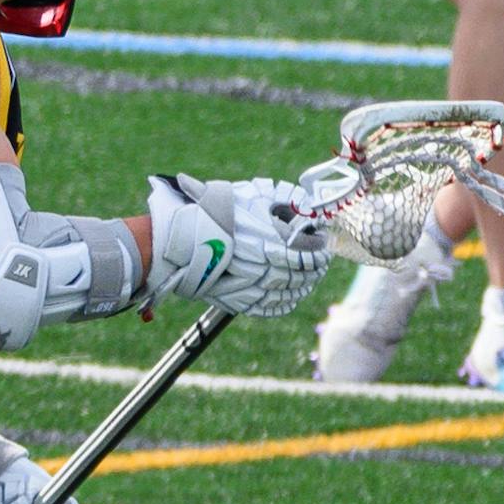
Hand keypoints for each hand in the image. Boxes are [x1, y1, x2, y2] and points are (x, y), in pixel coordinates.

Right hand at [142, 172, 328, 318]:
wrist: (181, 237)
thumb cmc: (218, 210)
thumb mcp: (254, 195)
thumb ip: (287, 199)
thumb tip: (311, 207)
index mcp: (271, 242)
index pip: (309, 253)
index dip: (320, 249)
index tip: (323, 244)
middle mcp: (264, 268)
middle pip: (302, 275)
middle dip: (315, 268)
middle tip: (320, 262)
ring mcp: (251, 287)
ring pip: (289, 293)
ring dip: (303, 286)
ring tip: (308, 278)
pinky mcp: (238, 301)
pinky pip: (270, 308)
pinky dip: (285, 303)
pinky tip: (290, 296)